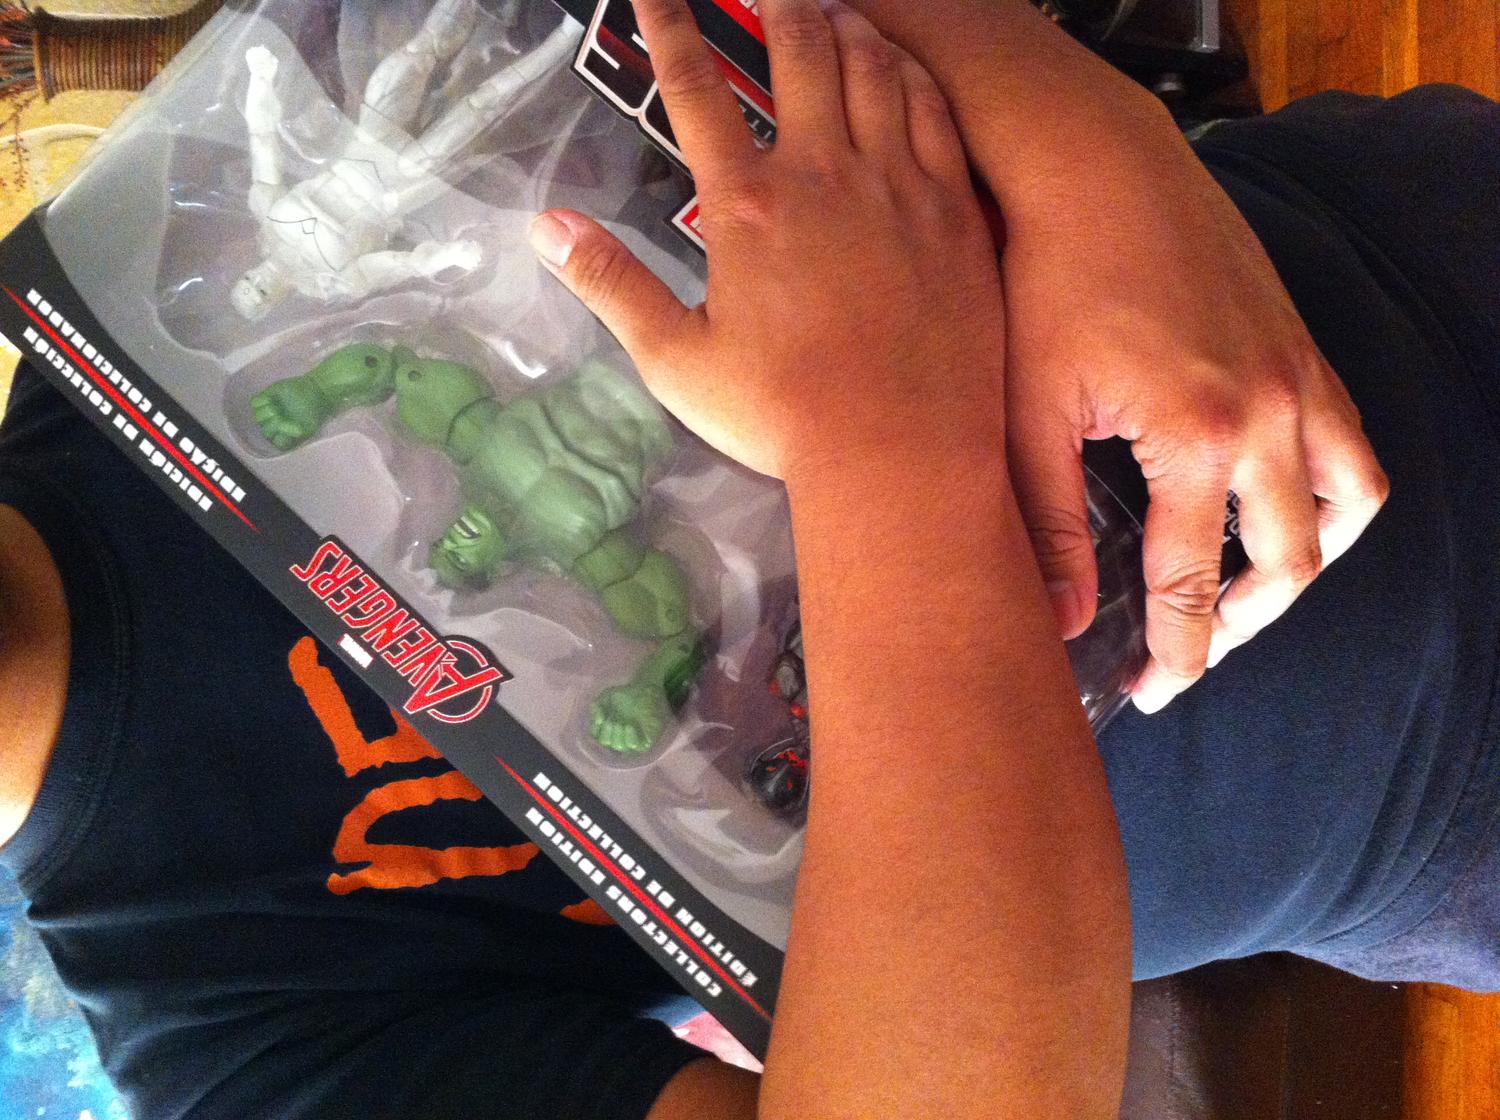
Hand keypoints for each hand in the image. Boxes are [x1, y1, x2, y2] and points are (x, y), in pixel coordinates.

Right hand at [525, 0, 1006, 485]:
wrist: (898, 450)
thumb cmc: (781, 414)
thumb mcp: (676, 360)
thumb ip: (611, 284)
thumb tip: (545, 226)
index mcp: (746, 206)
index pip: (696, 89)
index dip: (669, 25)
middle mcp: (822, 172)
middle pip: (799, 50)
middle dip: (777, 4)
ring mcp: (896, 182)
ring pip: (872, 67)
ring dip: (846, 26)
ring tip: (832, 12)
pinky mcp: (953, 206)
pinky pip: (933, 109)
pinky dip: (910, 70)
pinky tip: (900, 63)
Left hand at [996, 114, 1389, 712]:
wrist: (1094, 166)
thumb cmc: (1043, 280)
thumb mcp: (1029, 411)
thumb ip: (1050, 524)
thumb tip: (1064, 620)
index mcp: (1197, 437)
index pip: (1193, 585)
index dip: (1177, 652)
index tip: (1155, 691)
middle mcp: (1270, 411)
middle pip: (1288, 561)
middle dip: (1243, 627)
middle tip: (1191, 659)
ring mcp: (1298, 373)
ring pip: (1346, 504)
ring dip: (1306, 564)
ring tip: (1248, 599)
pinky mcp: (1301, 342)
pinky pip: (1349, 441)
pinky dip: (1331, 493)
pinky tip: (1278, 506)